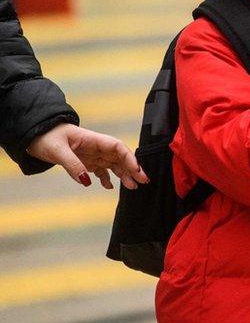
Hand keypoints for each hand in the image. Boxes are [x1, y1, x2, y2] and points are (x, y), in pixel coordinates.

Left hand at [27, 124, 148, 189]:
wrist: (33, 135)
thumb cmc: (46, 137)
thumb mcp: (58, 151)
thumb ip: (73, 165)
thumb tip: (87, 182)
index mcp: (93, 139)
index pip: (118, 147)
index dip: (130, 158)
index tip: (137, 171)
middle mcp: (96, 147)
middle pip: (120, 158)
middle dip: (132, 169)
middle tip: (143, 182)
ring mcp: (92, 155)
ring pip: (113, 165)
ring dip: (123, 175)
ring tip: (132, 187)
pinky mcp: (85, 162)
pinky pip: (101, 171)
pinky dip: (106, 179)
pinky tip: (109, 187)